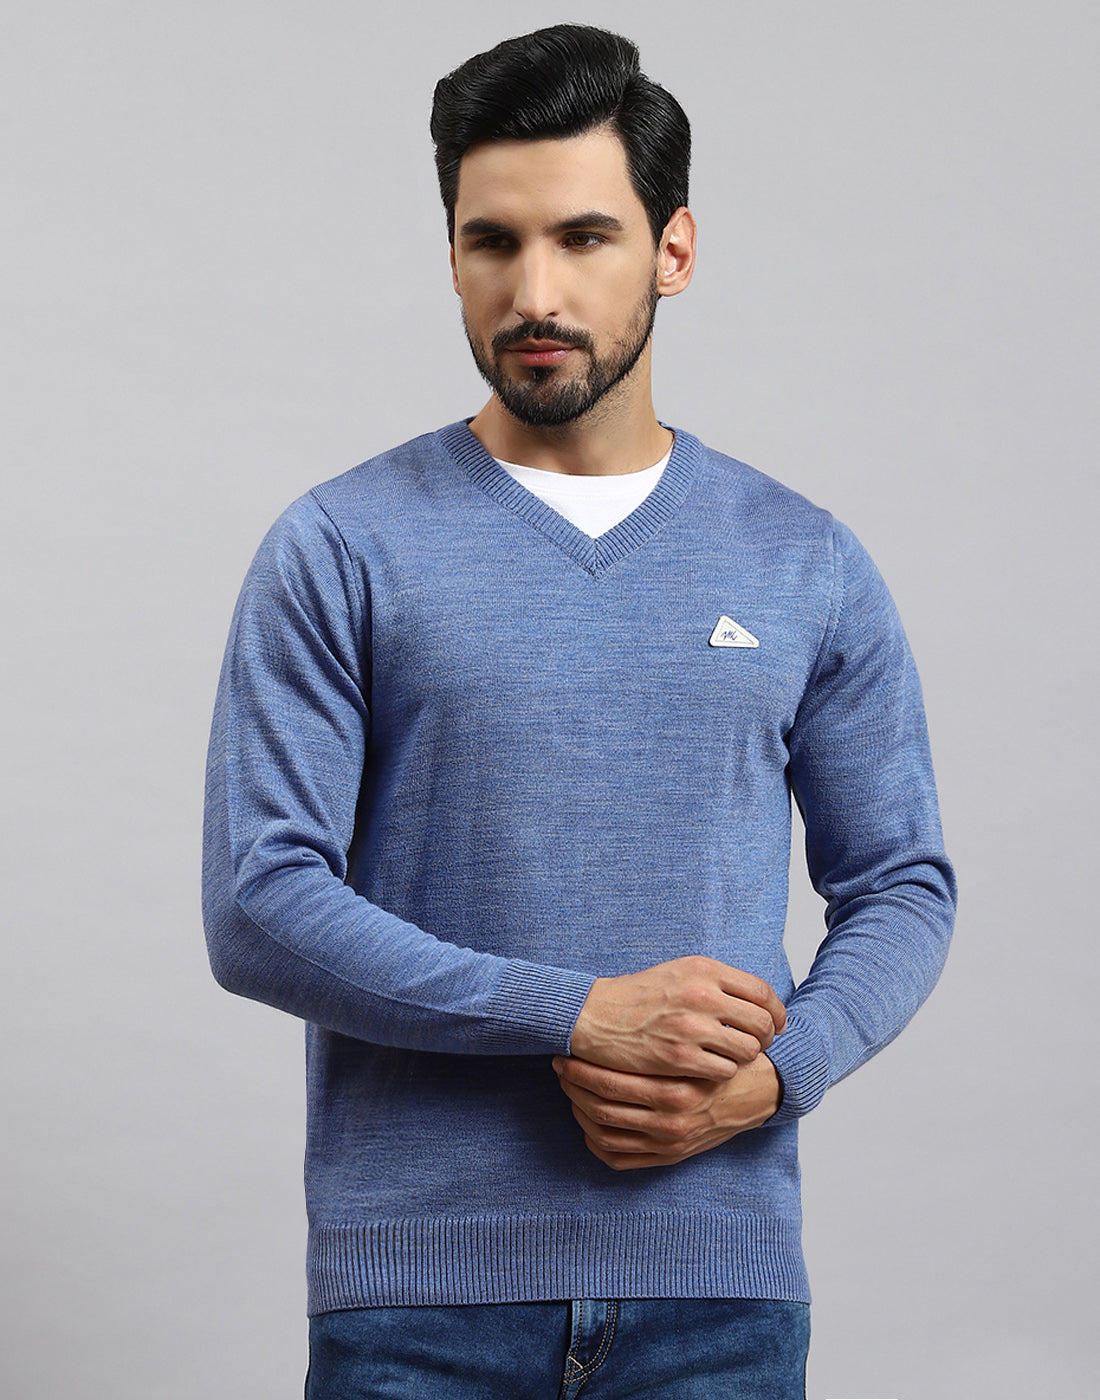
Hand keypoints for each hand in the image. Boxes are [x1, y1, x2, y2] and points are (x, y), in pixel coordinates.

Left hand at [552, 1053, 782, 1170]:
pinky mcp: (668, 1158)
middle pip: (602, 1108)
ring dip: (579, 1110)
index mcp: (676, 1090)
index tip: (567, 1052)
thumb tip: (611, 1020)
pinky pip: (618, 1158)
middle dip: (574, 1086)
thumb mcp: (699, 1040)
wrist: (758, 1092)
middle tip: (561, 1065)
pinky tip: (587, 1120)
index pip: (611, 1083)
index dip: (581, 1068)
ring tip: (570, 1087)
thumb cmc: (721, 1057)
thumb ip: (663, 1034)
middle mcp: (671, 1122)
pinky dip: (595, 1141)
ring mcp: (669, 1144)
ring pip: (605, 1133)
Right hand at [569, 956, 785, 1081]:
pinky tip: (711, 1069)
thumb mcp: (679, 973)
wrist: (596, 1016)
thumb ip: (716, 982)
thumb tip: (756, 1000)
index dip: (776, 1012)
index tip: (776, 1024)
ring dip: (745, 1058)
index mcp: (704, 969)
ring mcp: (692, 1027)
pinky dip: (724, 1073)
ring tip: (732, 1058)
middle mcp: (702, 994)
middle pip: (761, 1022)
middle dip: (766, 1038)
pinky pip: (725, 1070)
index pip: (761, 991)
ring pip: (747, 1049)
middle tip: (758, 1046)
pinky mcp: (680, 1056)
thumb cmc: (638, 996)